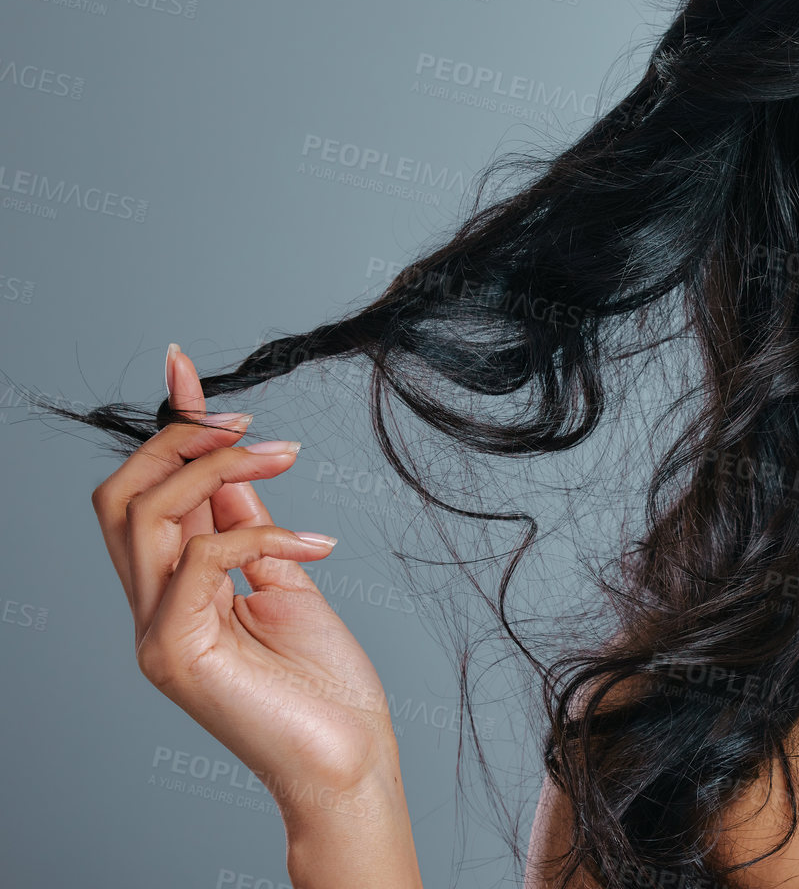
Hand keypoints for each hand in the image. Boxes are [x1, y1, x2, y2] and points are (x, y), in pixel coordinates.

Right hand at [91, 343, 403, 824]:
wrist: (346, 759)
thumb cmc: (325, 686)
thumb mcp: (287, 582)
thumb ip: (253, 529)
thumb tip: (242, 465)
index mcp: (175, 591)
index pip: (149, 494)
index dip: (166, 428)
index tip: (187, 367)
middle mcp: (152, 609)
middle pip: (123, 497)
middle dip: (181, 441)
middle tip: (250, 424)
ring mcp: (156, 633)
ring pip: (148, 515)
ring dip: (220, 471)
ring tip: (286, 459)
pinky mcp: (176, 653)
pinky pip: (200, 560)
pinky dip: (261, 534)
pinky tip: (315, 546)